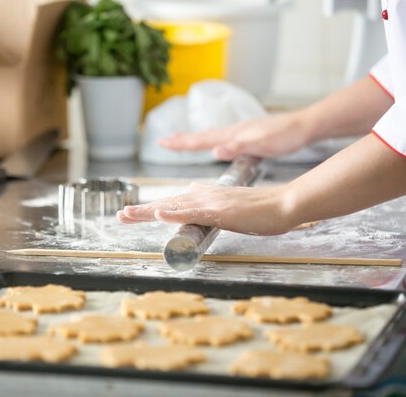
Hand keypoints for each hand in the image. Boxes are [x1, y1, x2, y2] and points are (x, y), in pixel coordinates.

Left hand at [116, 183, 295, 235]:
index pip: (174, 202)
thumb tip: (190, 189)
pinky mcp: (221, 210)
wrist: (285, 204)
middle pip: (167, 203)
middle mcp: (205, 196)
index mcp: (206, 195)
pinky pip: (194, 211)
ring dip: (148, 211)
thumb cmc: (262, 207)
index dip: (152, 208)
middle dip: (142, 211)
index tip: (132, 213)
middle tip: (120, 216)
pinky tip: (159, 213)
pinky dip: (175, 212)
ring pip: (174, 206)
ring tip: (127, 214)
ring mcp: (212, 202)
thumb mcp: (231, 203)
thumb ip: (209, 198)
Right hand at [158, 113, 311, 160]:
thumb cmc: (285, 136)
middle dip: (182, 140)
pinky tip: (214, 144)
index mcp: (233, 134)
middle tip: (163, 140)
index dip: (181, 143)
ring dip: (194, 140)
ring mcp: (240, 133)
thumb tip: (215, 151)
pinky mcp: (247, 136)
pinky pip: (221, 139)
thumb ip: (238, 147)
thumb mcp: (262, 144)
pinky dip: (210, 141)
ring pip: (210, 136)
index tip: (162, 142)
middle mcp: (233, 131)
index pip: (201, 140)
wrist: (304, 126)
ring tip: (181, 140)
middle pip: (201, 136)